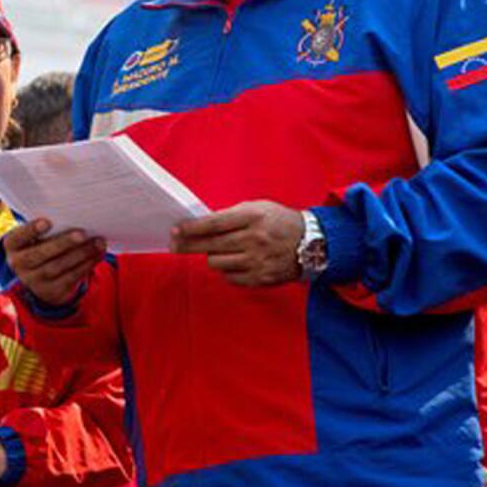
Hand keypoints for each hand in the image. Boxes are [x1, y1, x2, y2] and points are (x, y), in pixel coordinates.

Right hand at [3, 219, 104, 305]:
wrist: (38, 277)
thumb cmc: (40, 244)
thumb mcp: (34, 236)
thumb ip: (47, 227)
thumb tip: (74, 215)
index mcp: (12, 246)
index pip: (18, 237)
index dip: (31, 230)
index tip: (47, 221)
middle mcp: (19, 264)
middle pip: (41, 254)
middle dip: (63, 243)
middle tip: (82, 234)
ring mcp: (34, 281)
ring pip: (58, 267)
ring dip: (81, 254)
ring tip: (97, 242)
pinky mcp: (51, 291)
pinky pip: (70, 278)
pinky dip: (86, 265)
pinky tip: (97, 254)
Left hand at [169, 200, 303, 285]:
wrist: (313, 243)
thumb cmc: (278, 221)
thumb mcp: (258, 208)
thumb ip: (230, 215)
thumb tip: (200, 224)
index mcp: (253, 217)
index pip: (214, 224)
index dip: (191, 228)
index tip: (175, 230)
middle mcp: (254, 239)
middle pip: (210, 246)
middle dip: (187, 245)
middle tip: (173, 245)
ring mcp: (257, 261)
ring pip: (216, 263)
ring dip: (212, 256)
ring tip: (219, 250)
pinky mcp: (260, 278)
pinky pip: (229, 277)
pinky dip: (227, 269)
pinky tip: (235, 261)